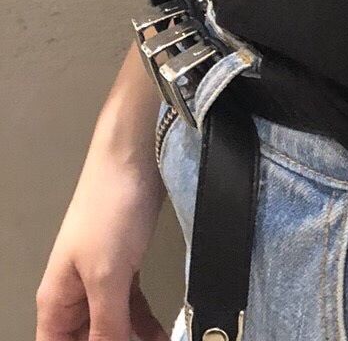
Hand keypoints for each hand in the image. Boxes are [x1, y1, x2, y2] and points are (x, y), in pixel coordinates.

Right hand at [35, 144, 169, 340]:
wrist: (135, 155)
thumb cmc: (111, 209)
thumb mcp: (106, 275)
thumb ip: (106, 323)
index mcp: (56, 300)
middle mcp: (75, 293)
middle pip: (85, 339)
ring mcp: (102, 275)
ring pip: (111, 324)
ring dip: (131, 339)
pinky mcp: (127, 261)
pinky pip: (131, 303)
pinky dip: (144, 321)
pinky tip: (160, 334)